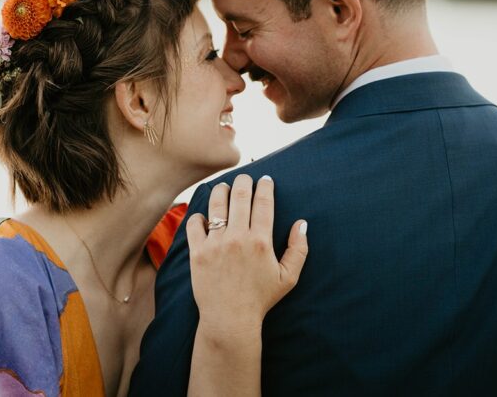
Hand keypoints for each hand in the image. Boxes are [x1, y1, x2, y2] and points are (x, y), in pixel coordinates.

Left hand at [186, 174, 307, 331]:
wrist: (230, 319)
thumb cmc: (260, 299)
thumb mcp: (288, 277)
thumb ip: (298, 249)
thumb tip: (301, 223)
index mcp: (260, 241)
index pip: (263, 202)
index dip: (265, 187)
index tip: (266, 180)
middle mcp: (237, 238)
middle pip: (239, 196)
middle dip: (244, 181)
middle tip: (245, 178)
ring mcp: (215, 244)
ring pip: (216, 204)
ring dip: (221, 191)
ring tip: (224, 188)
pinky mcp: (197, 252)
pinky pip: (194, 223)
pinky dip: (199, 216)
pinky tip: (206, 216)